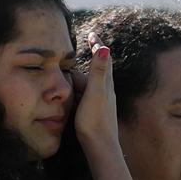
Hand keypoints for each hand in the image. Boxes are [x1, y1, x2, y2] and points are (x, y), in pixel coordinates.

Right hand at [74, 32, 118, 151]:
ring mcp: (102, 102)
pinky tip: (79, 92)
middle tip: (87, 43)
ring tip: (75, 66)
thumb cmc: (95, 120)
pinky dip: (82, 88)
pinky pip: (88, 94)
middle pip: (97, 69)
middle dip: (91, 56)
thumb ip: (99, 72)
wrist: (101, 146)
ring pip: (92, 82)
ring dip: (85, 73)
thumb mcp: (95, 93)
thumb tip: (105, 48)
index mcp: (104, 84)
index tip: (92, 33)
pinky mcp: (97, 112)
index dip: (96, 45)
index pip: (102, 58)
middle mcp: (105, 91)